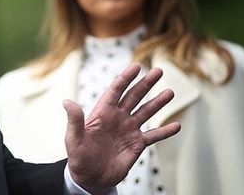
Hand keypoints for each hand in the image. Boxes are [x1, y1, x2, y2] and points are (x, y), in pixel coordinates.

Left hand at [64, 64, 180, 194]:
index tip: (136, 66)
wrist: (90, 178)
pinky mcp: (137, 144)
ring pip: (146, 112)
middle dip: (146, 83)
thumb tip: (66, 101)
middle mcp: (117, 118)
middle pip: (134, 96)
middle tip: (159, 70)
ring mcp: (128, 130)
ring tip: (170, 92)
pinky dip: (165, 131)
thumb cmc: (78, 157)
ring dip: (158, 102)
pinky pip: (153, 136)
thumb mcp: (73, 138)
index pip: (115, 91)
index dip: (125, 78)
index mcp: (102, 113)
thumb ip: (74, 120)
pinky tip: (177, 126)